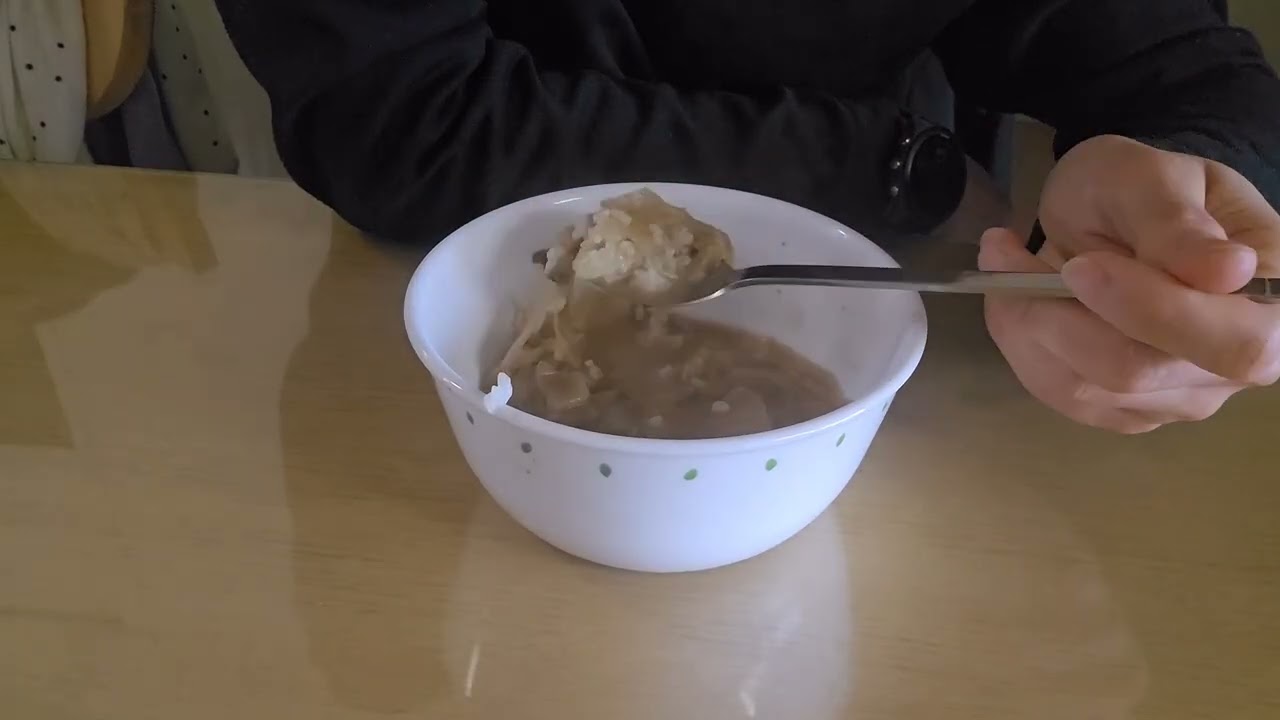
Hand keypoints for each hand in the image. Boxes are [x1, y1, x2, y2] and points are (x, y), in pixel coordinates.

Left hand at [980, 134, 1279, 432]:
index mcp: (1273, 295)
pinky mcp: (1122, 408)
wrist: (1110, 212)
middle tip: (1010, 252)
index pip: (1236, 342)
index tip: (1081, 265)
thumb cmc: (1141, 188)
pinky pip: (1056, 392)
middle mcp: (1238, 360)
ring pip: (1084, 387)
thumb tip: (1231, 271)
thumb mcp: (1152, 178)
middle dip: (1058, 312)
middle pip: (1140, 370)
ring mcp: (1179, 393)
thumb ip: (1180, 224)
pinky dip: (1018, 342)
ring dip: (1025, 322)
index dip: (1153, 312)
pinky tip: (1014, 298)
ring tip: (1005, 261)